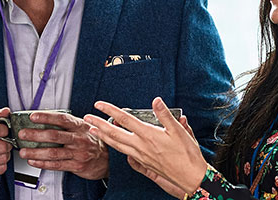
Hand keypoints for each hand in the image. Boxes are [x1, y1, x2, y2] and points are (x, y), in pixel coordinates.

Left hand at [18, 111, 109, 179]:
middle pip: (55, 136)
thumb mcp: (83, 128)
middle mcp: (79, 139)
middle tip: (23, 134)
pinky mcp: (77, 165)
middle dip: (36, 135)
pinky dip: (43, 163)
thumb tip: (43, 120)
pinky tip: (34, 161)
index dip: (47, 117)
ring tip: (24, 151)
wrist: (107, 159)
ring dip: (36, 152)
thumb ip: (67, 124)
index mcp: (80, 126)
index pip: (62, 119)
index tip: (33, 116)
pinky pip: (57, 165)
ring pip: (53, 152)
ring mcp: (78, 153)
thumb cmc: (91, 141)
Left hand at [83, 97, 208, 196]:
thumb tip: (156, 101)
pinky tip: (114, 145)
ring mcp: (140, 156)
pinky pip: (124, 153)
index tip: (100, 104)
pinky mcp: (143, 163)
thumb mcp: (179, 131)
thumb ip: (165, 115)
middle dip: (98, 124)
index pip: (124, 119)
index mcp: (148, 135)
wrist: (190, 176)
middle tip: (88, 117)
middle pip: (114, 133)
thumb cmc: (186, 154)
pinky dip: (116, 147)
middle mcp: (141, 146)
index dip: (110, 110)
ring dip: (103, 136)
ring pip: (116, 145)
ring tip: (94, 130)